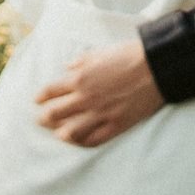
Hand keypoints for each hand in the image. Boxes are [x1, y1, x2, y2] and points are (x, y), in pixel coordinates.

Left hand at [32, 39, 165, 146]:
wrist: (157, 67)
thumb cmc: (129, 56)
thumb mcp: (100, 52)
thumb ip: (81, 61)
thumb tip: (68, 68)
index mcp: (80, 78)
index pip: (50, 92)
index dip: (40, 97)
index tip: (37, 100)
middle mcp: (86, 98)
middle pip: (54, 114)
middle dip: (43, 118)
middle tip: (40, 119)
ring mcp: (100, 114)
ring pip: (70, 132)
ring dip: (59, 133)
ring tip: (57, 133)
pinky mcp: (116, 125)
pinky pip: (93, 140)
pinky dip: (82, 142)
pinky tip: (77, 141)